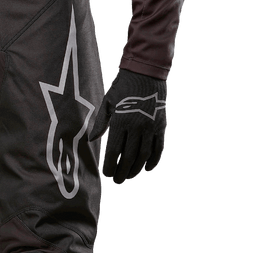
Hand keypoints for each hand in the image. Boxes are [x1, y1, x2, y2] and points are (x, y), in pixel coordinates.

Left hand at [89, 69, 167, 184]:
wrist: (147, 73)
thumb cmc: (123, 87)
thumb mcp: (108, 102)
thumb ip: (100, 123)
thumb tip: (91, 139)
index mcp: (121, 121)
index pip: (114, 151)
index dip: (110, 166)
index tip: (107, 174)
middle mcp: (137, 126)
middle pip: (129, 158)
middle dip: (122, 172)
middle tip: (117, 180)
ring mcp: (151, 127)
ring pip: (144, 155)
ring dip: (136, 169)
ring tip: (129, 176)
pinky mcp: (161, 126)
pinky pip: (159, 148)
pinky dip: (154, 160)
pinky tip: (147, 168)